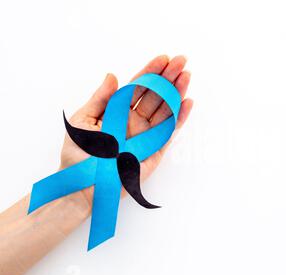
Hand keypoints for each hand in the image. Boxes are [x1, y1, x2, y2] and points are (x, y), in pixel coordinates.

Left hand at [59, 55, 192, 205]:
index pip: (137, 87)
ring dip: (177, 92)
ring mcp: (146, 135)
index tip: (163, 58)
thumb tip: (113, 76)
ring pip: (166, 109)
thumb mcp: (83, 121)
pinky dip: (180, 117)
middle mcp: (134, 121)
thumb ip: (100, 99)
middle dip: (168, 77)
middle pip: (155, 95)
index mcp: (117, 111)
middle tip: (181, 61)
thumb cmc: (78, 155)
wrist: (82, 185)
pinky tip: (187, 102)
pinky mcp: (155, 151)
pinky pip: (169, 131)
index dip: (150, 72)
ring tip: (187, 75)